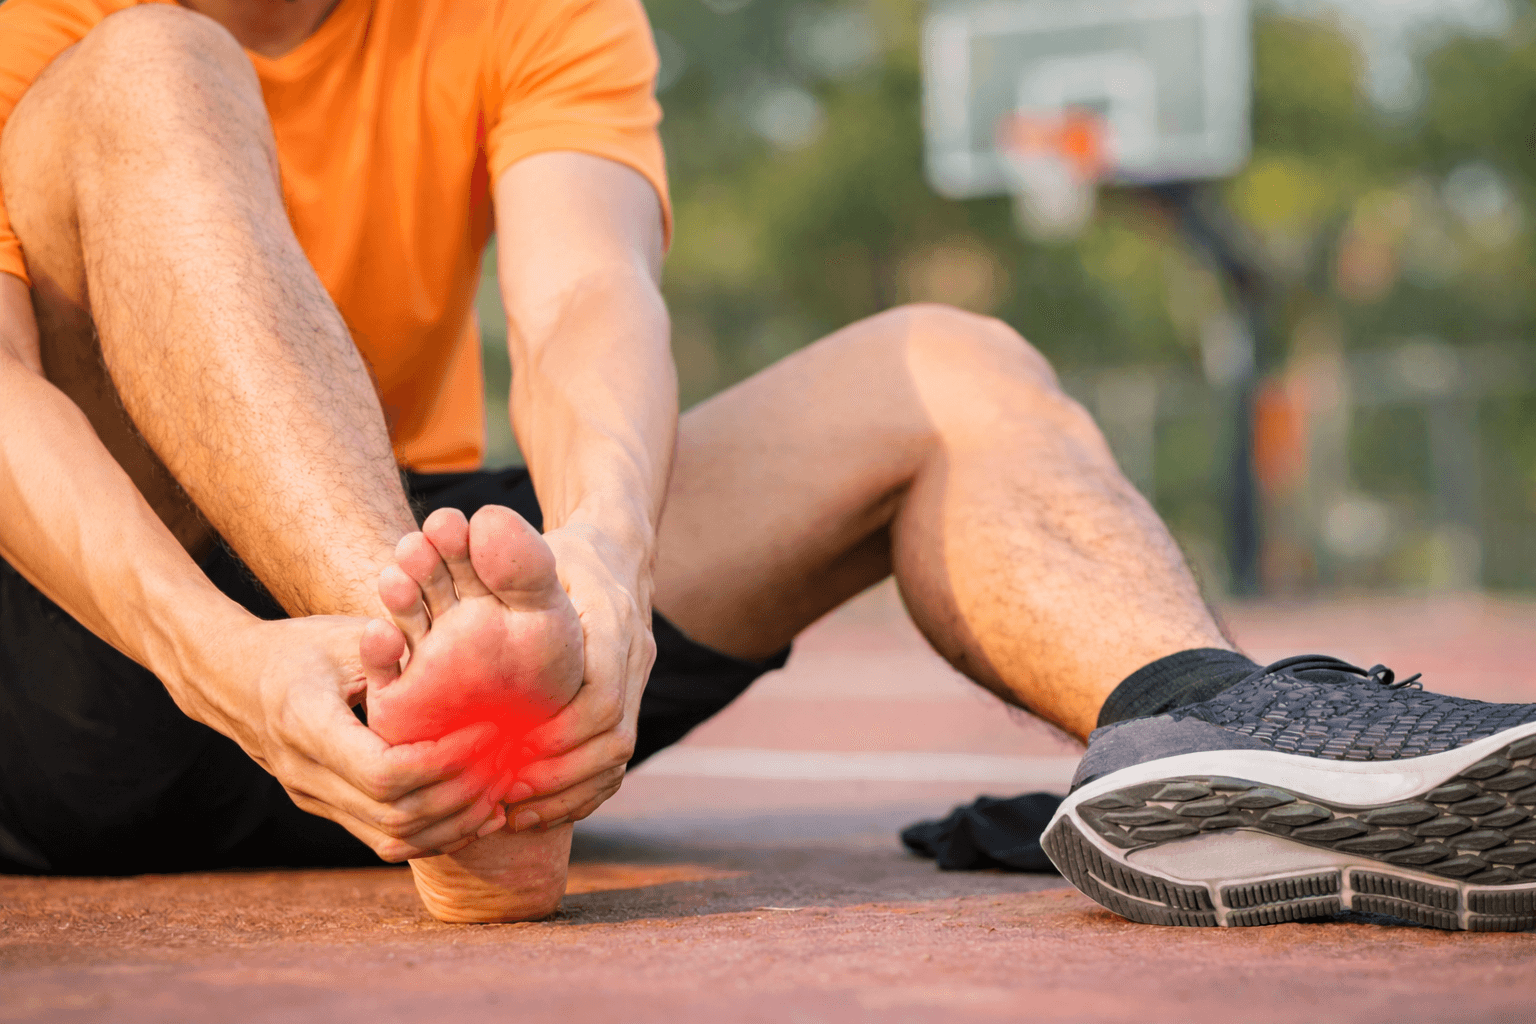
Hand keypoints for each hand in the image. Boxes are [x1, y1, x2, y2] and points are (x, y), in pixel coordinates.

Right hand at [215, 614, 509, 860]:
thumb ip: (396, 652)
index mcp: (307, 724)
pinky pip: (385, 839)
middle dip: (462, 795)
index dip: (445, 761)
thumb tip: (464, 652)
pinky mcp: (328, 809)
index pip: (386, 771)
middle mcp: (307, 774)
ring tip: (502, 793)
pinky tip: (475, 813)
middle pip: (396, 814)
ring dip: (454, 823)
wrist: (232, 680)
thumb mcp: (344, 637)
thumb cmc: (299, 647)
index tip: (488, 734)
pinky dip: (434, 834)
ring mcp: (314, 799)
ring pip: (393, 839)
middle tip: (509, 764)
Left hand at [497, 521, 655, 829]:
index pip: (601, 699)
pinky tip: (535, 807)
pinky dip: (578, 790)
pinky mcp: (628, 701)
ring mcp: (637, 682)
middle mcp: (634, 657)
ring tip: (514, 810)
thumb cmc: (560, 551)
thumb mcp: (536, 549)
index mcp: (614, 624)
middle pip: (614, 740)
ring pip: (616, 758)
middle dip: (560, 776)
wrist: (616, 551)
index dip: (557, 737)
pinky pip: (614, 762)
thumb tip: (479, 527)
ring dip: (567, 791)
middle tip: (506, 796)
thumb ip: (511, 557)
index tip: (510, 757)